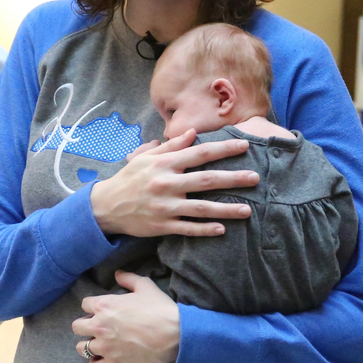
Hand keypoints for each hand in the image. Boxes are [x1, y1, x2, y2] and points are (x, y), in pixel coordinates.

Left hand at [73, 271, 179, 362]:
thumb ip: (128, 278)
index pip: (84, 304)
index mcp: (104, 305)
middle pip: (77, 327)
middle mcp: (99, 326)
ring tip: (99, 344)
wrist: (173, 334)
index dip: (92, 306)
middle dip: (85, 325)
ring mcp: (104, 347)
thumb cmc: (159, 308)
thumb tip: (117, 274)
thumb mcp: (145, 286)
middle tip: (98, 327)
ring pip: (81, 348)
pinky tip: (103, 359)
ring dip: (88, 345)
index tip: (101, 310)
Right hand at [90, 130, 258, 236]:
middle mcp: (167, 184)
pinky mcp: (162, 226)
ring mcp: (165, 206)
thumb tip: (193, 133)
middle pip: (206, 180)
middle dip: (234, 179)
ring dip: (226, 209)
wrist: (106, 206)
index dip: (224, 149)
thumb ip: (171, 146)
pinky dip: (205, 229)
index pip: (200, 154)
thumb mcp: (146, 157)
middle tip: (256, 178)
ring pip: (201, 208)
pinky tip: (222, 229)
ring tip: (248, 210)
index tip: (245, 146)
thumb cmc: (130, 178)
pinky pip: (188, 228)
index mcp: (165, 164)